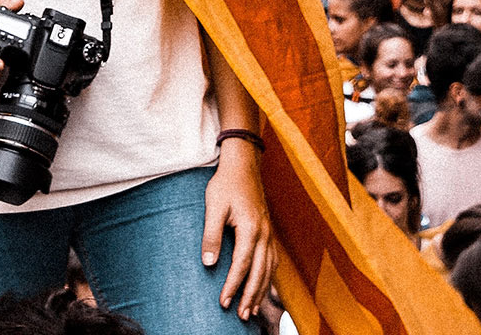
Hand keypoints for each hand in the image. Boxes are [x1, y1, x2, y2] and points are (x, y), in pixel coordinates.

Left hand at [202, 144, 274, 321]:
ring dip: (261, 291)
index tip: (224, 302)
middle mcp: (264, 234)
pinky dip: (268, 277)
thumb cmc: (225, 184)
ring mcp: (269, 233)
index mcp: (250, 228)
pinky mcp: (268, 232)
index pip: (242, 264)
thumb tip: (208, 264)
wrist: (243, 164)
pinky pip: (272, 261)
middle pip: (260, 272)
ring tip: (252, 310)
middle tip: (242, 316)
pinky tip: (263, 287)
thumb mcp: (213, 207)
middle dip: (251, 296)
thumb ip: (211, 235)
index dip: (233, 285)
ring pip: (269, 269)